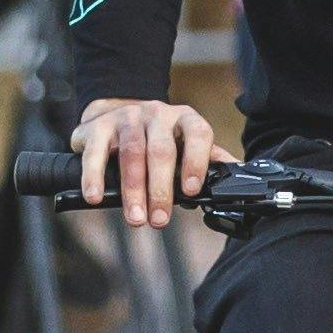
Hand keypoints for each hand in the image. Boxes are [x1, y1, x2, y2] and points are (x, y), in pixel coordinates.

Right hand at [74, 94, 225, 229]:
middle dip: (161, 189)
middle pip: (161, 151)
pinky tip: (95, 196)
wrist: (115, 113)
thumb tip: (238, 174)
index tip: (192, 190)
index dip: (196, 161)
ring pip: (131, 153)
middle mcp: (157, 114)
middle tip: (159, 219)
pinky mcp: (98, 126)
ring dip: (133, 190)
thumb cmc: (156, 138)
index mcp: (184, 119)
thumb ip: (209, 159)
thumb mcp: (184, 144)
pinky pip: (95, 152)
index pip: (198, 134)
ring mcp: (127, 117)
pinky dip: (94, 176)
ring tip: (136, 217)